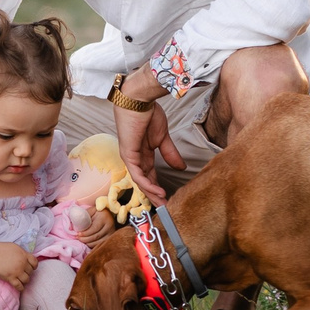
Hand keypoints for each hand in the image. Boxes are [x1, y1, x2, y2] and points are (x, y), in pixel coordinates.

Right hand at [0, 243, 36, 286]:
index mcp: (23, 254)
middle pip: (30, 271)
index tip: (32, 268)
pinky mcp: (11, 278)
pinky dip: (21, 288)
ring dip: (25, 281)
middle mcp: (22, 263)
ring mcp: (17, 271)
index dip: (34, 266)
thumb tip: (25, 258)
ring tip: (22, 281)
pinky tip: (20, 288)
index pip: (35, 262)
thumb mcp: (14, 247)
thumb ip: (21, 253)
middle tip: (23, 274)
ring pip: (27, 280)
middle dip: (28, 273)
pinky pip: (19, 286)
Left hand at [73, 205, 115, 243]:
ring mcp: (111, 232)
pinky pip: (101, 244)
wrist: (109, 214)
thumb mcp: (92, 210)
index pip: (94, 228)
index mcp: (104, 218)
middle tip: (78, 238)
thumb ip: (85, 214)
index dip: (86, 233)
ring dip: (89, 243)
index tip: (78, 234)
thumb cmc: (98, 212)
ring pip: (99, 242)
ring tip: (82, 240)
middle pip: (96, 236)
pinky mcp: (111, 237)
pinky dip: (93, 245)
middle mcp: (110, 226)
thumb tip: (76, 223)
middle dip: (86, 239)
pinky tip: (87, 243)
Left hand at [114, 79, 182, 204]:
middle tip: (165, 209)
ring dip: (152, 193)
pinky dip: (147, 184)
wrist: (139, 100)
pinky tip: (157, 192)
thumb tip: (180, 167)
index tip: (168, 198)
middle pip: (144, 182)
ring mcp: (130, 157)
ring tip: (163, 204)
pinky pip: (137, 173)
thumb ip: (170, 153)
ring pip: (140, 181)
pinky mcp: (128, 154)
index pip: (150, 176)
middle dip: (154, 196)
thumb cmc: (148, 114)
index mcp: (143, 154)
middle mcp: (135, 158)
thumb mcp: (162, 138)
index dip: (158, 188)